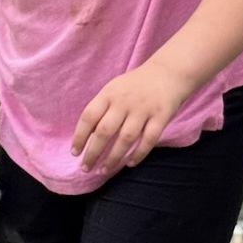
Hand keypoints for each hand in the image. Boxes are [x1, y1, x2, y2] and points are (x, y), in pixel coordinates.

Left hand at [71, 61, 192, 176]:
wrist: (168, 72)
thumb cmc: (134, 86)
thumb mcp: (113, 89)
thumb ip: (100, 109)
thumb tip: (86, 136)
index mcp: (109, 94)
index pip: (89, 117)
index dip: (79, 136)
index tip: (75, 153)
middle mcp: (124, 102)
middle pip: (104, 131)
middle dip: (93, 153)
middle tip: (86, 168)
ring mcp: (143, 109)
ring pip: (126, 139)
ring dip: (113, 158)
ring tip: (104, 170)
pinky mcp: (161, 116)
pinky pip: (149, 140)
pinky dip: (139, 154)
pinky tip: (129, 164)